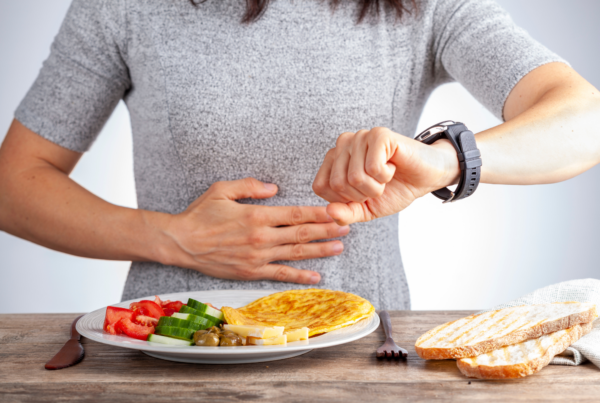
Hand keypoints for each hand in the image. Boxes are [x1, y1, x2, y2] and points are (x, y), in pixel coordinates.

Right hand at [161, 178, 348, 283]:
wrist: (181, 243)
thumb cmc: (200, 215)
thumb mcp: (222, 190)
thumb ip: (250, 186)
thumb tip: (274, 188)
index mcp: (256, 215)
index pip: (296, 214)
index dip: (318, 213)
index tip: (336, 212)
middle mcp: (261, 237)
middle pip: (302, 234)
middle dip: (327, 230)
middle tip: (347, 227)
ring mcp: (258, 257)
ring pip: (296, 254)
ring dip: (320, 251)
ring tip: (339, 247)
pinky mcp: (251, 271)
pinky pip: (280, 274)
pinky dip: (299, 276)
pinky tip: (316, 276)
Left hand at [312, 127, 459, 224]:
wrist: (425, 178)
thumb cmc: (394, 190)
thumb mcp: (366, 210)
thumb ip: (345, 214)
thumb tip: (329, 212)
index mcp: (333, 160)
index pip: (321, 187)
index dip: (344, 199)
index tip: (362, 193)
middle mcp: (343, 144)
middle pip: (338, 183)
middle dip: (362, 194)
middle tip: (377, 184)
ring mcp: (360, 137)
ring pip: (355, 177)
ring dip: (376, 186)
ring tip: (385, 175)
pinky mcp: (378, 134)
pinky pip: (373, 167)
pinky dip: (385, 175)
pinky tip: (392, 166)